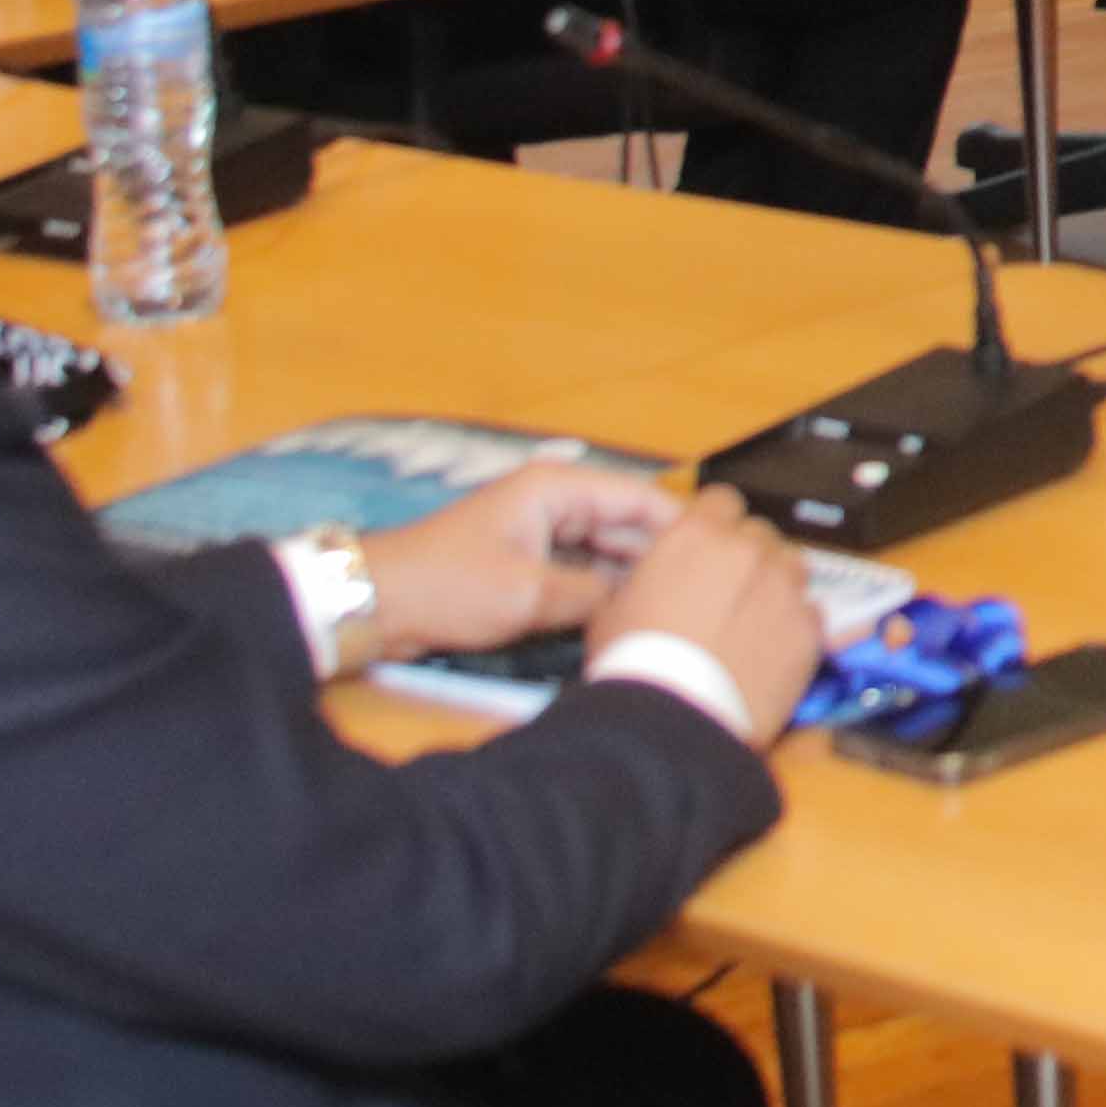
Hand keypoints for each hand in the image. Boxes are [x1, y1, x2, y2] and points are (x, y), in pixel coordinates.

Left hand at [366, 452, 687, 661]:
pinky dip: (608, 592)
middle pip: (630, 524)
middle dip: (666, 556)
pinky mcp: (534, 565)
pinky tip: (638, 617)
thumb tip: (644, 606)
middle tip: (715, 591)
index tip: (728, 555)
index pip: (641, 496)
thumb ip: (594, 596)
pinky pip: (587, 573)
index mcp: (558, 489)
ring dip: (638, 578)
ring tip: (687, 607)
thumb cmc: (448, 586)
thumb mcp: (529, 596)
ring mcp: (546, 535)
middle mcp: (558, 503)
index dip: (685, 525)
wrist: (377, 606)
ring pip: (611, 552)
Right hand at [592, 485, 828, 731]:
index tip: (710, 545)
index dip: (715, 522)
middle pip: (760, 534)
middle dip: (746, 555)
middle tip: (727, 590)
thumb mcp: (617, 605)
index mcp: (698, 534)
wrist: (673, 721)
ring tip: (752, 619)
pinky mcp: (810, 630)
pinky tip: (771, 649)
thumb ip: (649, 575)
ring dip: (776, 584)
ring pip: (792, 567)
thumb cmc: (634, 665)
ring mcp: (786, 588)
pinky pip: (811, 613)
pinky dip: (795, 625)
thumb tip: (657, 577)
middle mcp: (749, 551)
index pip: (722, 500)